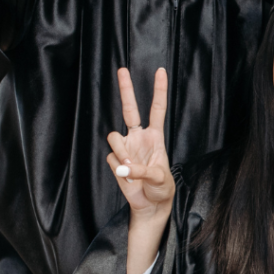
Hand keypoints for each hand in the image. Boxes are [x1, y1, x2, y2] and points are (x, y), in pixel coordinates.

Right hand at [108, 68, 174, 273]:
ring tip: (131, 168)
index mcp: (156, 136)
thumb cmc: (162, 188)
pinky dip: (118, 167)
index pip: (157, 109)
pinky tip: (126, 175)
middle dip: (126, 89)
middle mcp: (139, 137)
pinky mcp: (115, 160)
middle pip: (130, 109)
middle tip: (122, 69)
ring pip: (114, 137)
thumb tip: (124, 167)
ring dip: (121, 151)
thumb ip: (144, 170)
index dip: (159, 91)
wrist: (151, 204)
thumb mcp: (161, 179)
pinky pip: (111, 158)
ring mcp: (126, 147)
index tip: (160, 71)